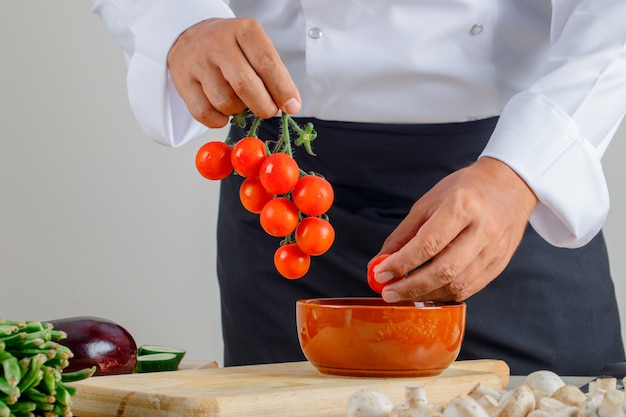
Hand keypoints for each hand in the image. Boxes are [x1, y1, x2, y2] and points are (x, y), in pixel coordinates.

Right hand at [167, 18, 300, 127]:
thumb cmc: (231, 48)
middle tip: (269, 111)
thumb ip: (272, 73)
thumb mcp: (255, 48)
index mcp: (244, 30)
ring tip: (239, 101)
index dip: (282, 89)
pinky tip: (222, 111)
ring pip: (225, 102)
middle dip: (263, 106)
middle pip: (245, 85)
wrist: (191, 38)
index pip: (267, 63)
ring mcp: (197, 61)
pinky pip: (205, 113)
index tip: (292, 106)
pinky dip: (219, 120)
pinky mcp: (182, 80)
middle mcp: (218, 42)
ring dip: (239, 111)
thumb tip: (289, 105)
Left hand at [372, 157, 537, 302]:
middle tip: (389, 292)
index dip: (401, 263)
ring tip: (404, 292)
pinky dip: (444, 294)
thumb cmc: (465, 190)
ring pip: (457, 284)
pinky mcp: (499, 265)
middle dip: (411, 286)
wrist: (509, 187)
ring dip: (426, 294)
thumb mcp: (429, 202)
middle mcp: (482, 229)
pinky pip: (469, 288)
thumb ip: (405, 234)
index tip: (381, 273)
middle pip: (443, 269)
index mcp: (463, 206)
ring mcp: (494, 250)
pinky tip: (428, 291)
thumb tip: (381, 261)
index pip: (428, 244)